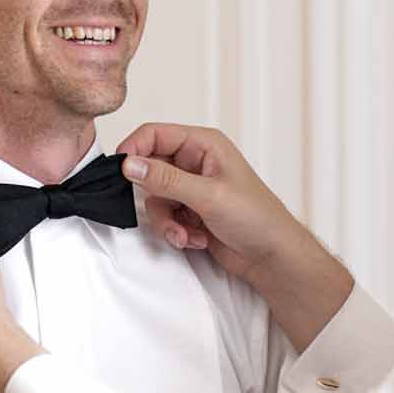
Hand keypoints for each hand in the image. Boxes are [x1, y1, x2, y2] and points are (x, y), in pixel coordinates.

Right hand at [118, 125, 353, 352]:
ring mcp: (192, 189)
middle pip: (150, 169)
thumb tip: (131, 164)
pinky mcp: (190, 213)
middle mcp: (196, 163)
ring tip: (186, 234)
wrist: (272, 258)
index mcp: (204, 144)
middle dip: (155, 196)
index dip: (134, 150)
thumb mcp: (208, 195)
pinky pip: (166, 218)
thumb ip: (166, 179)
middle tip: (166, 210)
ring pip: (155, 199)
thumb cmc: (257, 219)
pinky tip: (196, 240)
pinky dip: (176, 232)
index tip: (121, 172)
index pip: (155, 134)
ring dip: (167, 221)